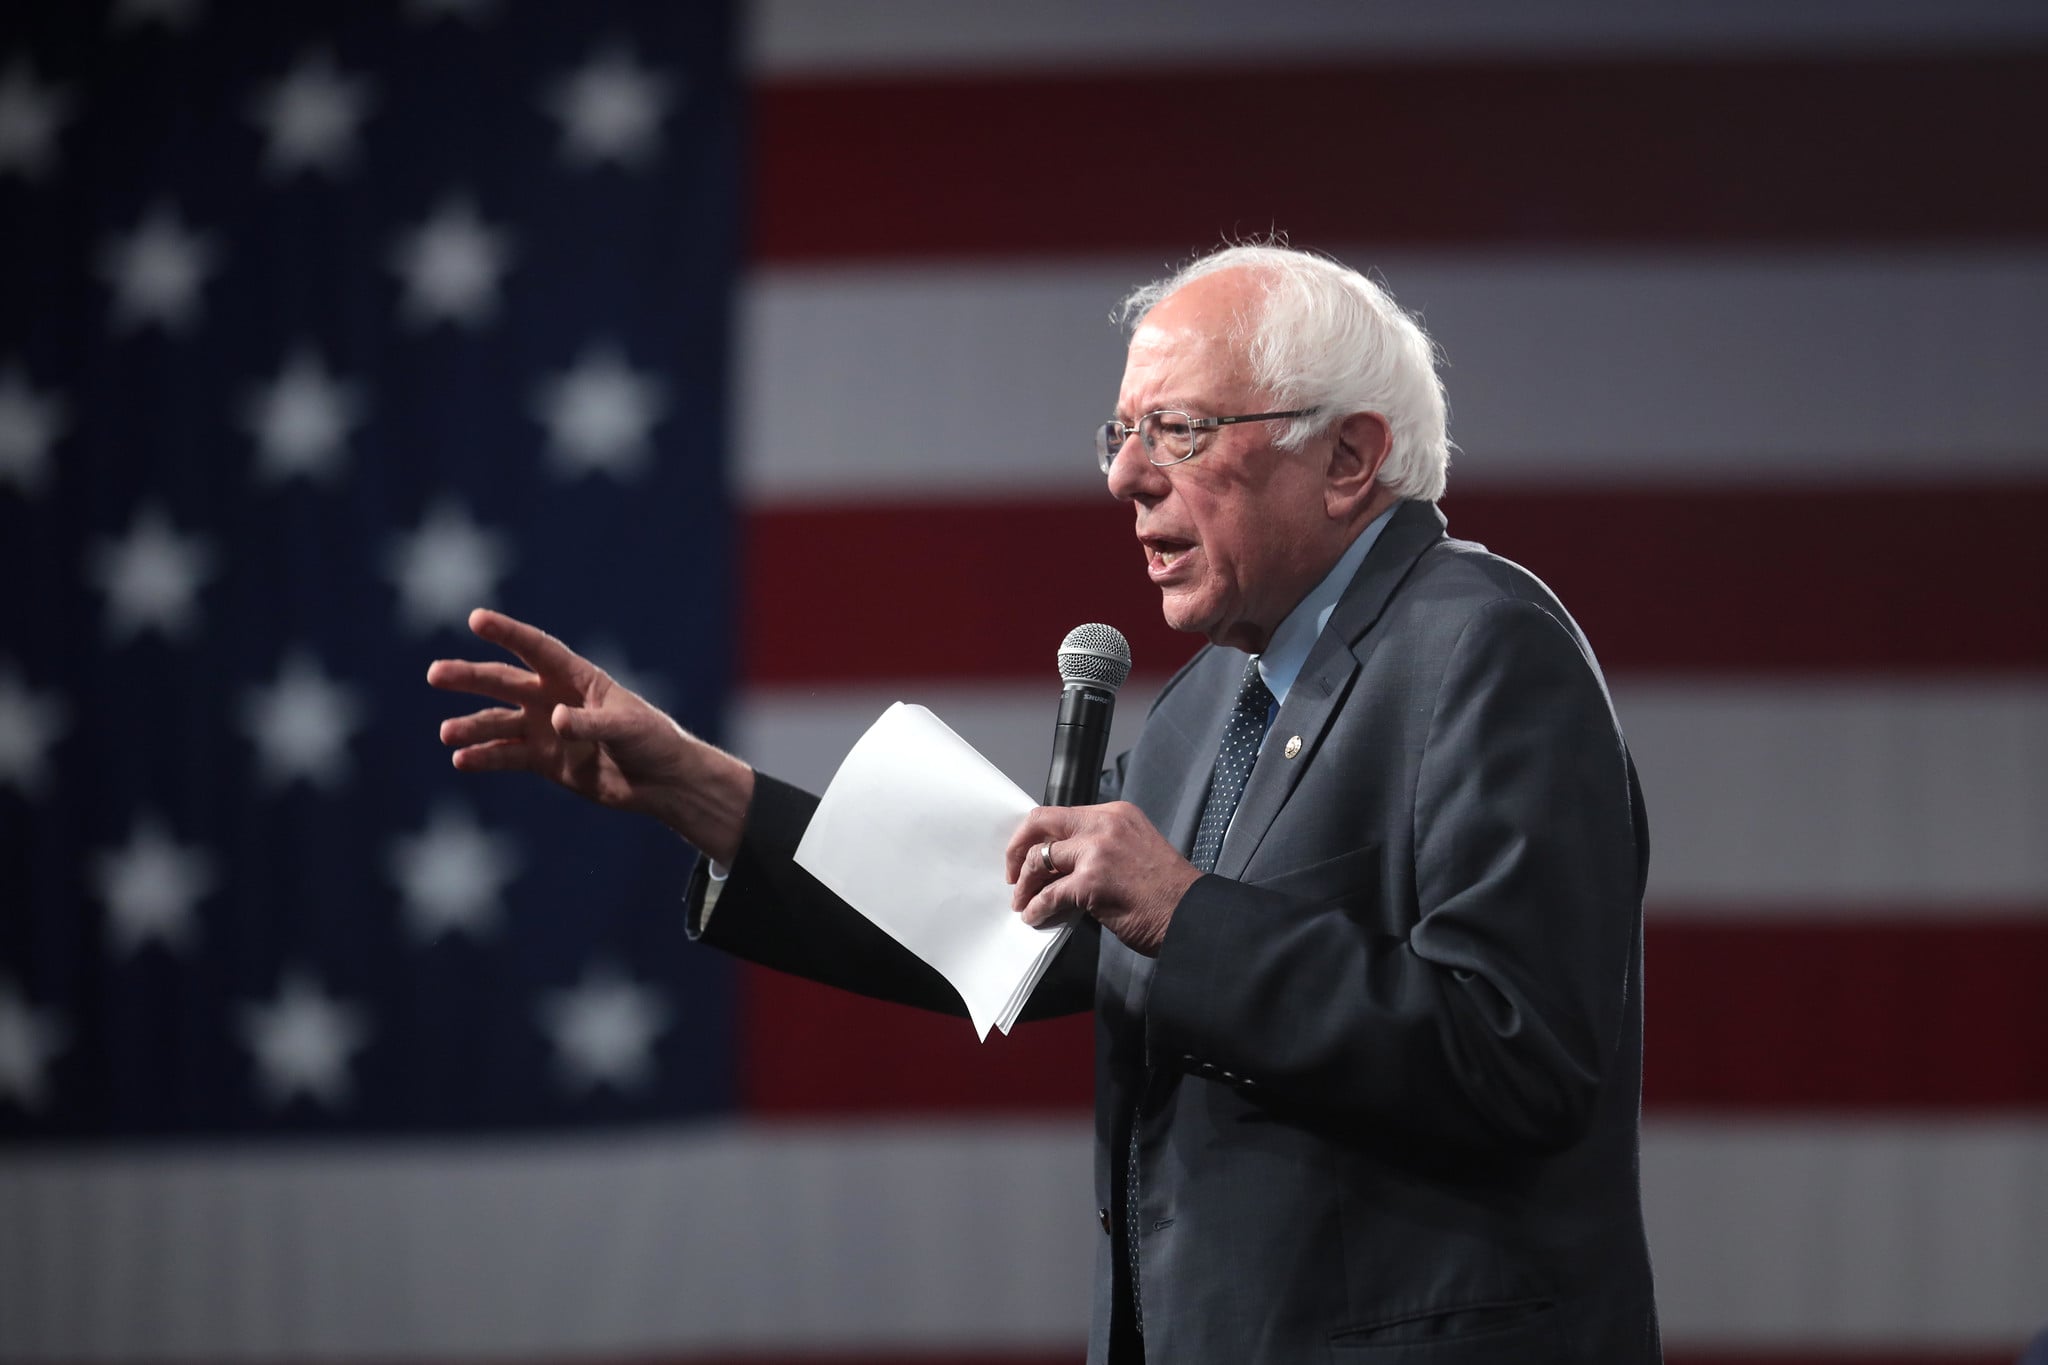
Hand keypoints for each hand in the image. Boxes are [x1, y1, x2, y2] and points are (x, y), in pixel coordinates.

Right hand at [426, 608, 751, 862]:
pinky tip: (462, 761)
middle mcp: (554, 698)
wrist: (661, 782)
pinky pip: (506, 756)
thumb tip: (554, 720)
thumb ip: (592, 724)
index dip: (508, 633)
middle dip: (470, 677)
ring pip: (498, 722)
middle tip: (435, 674)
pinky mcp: (544, 760)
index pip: (536, 648)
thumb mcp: (628, 729)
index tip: (477, 619)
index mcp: (577, 677)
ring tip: (447, 733)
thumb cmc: (653, 741)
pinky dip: (484, 758)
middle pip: (504, 682)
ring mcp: (546, 729)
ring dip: (472, 726)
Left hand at [1004, 802, 1202, 956]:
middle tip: (1012, 874)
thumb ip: (1098, 847)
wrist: (1191, 915)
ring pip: (1039, 859)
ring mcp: (1097, 851)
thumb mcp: (1133, 849)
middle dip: (1017, 849)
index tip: (1028, 854)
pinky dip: (1036, 907)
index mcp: (1115, 814)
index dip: (1037, 836)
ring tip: (1023, 902)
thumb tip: (1061, 865)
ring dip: (1025, 884)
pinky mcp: (1091, 881)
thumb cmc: (1167, 892)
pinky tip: (1035, 916)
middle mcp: (1104, 824)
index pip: (1061, 814)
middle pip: (1041, 823)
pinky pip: (1049, 894)